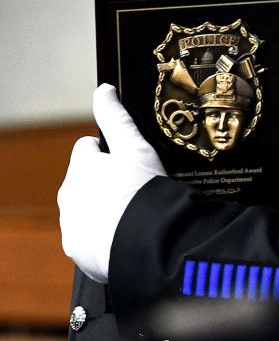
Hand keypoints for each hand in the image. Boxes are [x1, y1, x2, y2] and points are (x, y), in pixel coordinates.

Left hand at [58, 84, 166, 282]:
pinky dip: (106, 235)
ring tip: (136, 213)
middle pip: (87, 181)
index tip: (131, 162)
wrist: (147, 241)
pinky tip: (127, 233)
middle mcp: (69, 196)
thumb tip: (103, 89)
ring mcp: (72, 226)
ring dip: (107, 209)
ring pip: (89, 210)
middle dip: (107, 183)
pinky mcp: (79, 252)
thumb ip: (116, 117)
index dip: (111, 152)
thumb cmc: (142, 190)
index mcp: (80, 168)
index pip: (88, 149)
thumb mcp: (135, 147)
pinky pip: (92, 238)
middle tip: (138, 188)